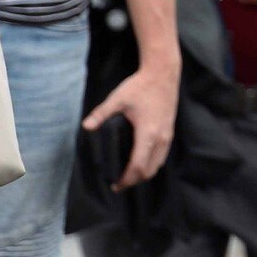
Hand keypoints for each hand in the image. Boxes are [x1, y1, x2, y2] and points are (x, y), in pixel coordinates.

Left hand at [82, 61, 178, 191]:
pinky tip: (141, 160)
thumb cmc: (141, 86)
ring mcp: (168, 135)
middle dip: (134, 180)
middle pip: (149, 171)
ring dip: (144, 173)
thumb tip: (85, 127)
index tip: (114, 185)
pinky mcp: (170, 130)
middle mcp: (161, 138)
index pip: (138, 166)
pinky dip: (152, 164)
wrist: (164, 72)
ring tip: (129, 174)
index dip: (126, 180)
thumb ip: (101, 114)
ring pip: (158, 164)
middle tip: (119, 183)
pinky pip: (162, 155)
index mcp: (148, 133)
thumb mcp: (118, 98)